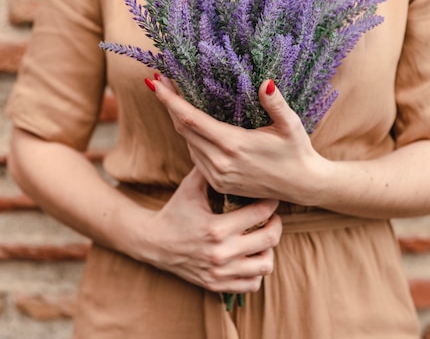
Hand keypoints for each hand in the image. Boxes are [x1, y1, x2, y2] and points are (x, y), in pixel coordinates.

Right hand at [142, 168, 281, 293]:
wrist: (153, 243)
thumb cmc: (176, 210)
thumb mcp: (190, 187)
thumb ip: (209, 168)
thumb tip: (226, 145)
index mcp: (216, 227)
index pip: (260, 212)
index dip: (271, 202)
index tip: (271, 196)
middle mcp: (221, 253)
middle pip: (269, 239)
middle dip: (276, 224)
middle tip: (272, 216)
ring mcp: (220, 272)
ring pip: (265, 265)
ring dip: (268, 250)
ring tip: (262, 238)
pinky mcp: (217, 285)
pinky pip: (252, 284)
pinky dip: (256, 271)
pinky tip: (250, 256)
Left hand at [149, 76, 324, 204]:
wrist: (302, 186)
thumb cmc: (298, 151)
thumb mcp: (291, 125)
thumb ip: (276, 104)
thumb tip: (265, 82)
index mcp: (234, 145)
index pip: (191, 119)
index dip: (170, 100)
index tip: (155, 82)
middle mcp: (221, 163)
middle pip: (183, 129)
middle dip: (169, 104)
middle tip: (160, 82)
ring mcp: (218, 176)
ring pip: (187, 144)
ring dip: (178, 121)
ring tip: (173, 99)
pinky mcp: (219, 183)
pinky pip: (196, 157)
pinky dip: (190, 139)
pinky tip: (191, 125)